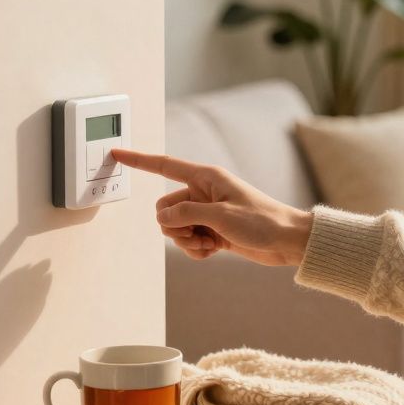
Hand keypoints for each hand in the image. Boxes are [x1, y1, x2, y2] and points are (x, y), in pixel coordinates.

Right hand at [110, 148, 313, 265]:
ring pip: (174, 228)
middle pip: (164, 208)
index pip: (164, 166)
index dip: (138, 161)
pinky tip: (213, 251)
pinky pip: (187, 241)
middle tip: (199, 234)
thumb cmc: (263, 221)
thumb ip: (186, 213)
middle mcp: (203, 192)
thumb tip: (161, 217)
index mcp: (205, 177)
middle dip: (175, 226)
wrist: (287, 241)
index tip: (115, 153)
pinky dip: (195, 249)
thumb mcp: (221, 216)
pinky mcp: (211, 231)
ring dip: (186, 240)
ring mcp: (206, 212)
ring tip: (210, 243)